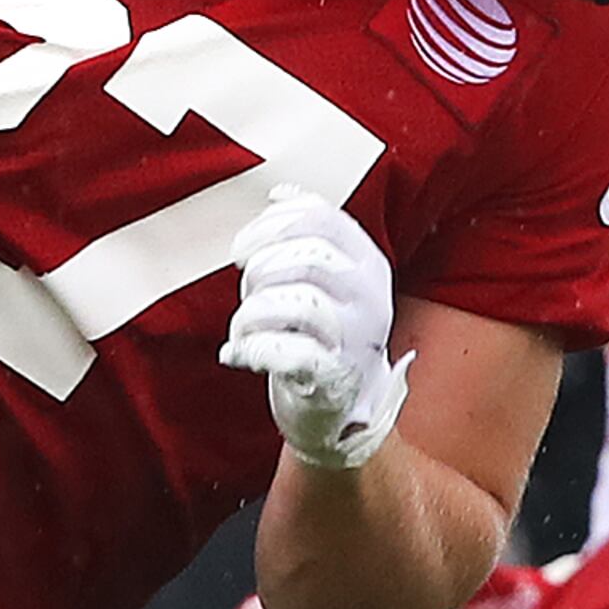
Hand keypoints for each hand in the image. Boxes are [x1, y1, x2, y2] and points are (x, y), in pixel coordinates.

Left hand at [220, 183, 406, 468]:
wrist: (342, 415)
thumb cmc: (323, 339)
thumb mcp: (327, 282)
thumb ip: (308, 237)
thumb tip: (280, 193)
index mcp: (368, 263)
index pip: (322, 218)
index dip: (270, 226)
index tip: (241, 250)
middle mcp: (370, 297)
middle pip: (306, 256)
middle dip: (259, 272)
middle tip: (247, 296)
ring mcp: (355, 340)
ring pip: (293, 302)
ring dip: (250, 314)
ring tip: (243, 330)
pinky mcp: (331, 379)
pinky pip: (285, 352)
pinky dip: (250, 350)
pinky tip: (238, 355)